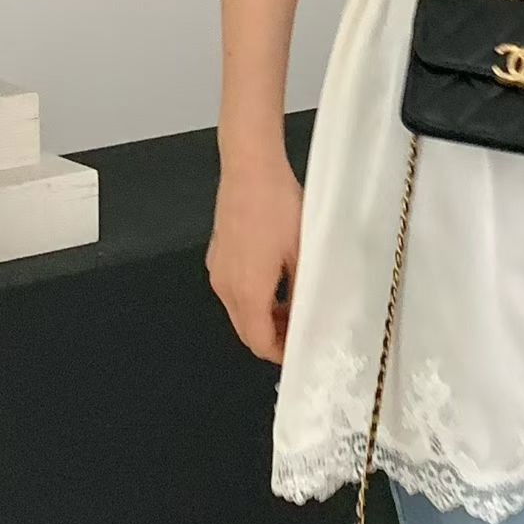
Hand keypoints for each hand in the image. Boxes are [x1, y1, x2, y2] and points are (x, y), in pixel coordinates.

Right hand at [206, 157, 302, 362]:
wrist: (250, 170)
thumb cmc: (278, 207)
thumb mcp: (301, 253)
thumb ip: (301, 293)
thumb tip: (306, 316)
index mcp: (247, 291)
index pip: (258, 341)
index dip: (279, 353)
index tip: (300, 351)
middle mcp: (225, 286)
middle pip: (246, 330)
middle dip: (272, 337)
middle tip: (301, 331)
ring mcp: (217, 270)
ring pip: (239, 311)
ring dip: (263, 317)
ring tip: (293, 307)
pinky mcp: (217, 255)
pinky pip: (233, 290)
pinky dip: (253, 298)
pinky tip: (276, 283)